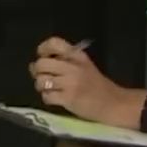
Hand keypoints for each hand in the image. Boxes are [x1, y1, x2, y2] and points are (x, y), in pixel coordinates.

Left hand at [28, 37, 145, 127]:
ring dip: (41, 86)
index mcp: (78, 56)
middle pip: (42, 63)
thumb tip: (33, 65)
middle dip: (37, 71)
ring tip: (49, 89)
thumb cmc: (96, 85)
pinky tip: (55, 99)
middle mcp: (73, 67)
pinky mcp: (69, 99)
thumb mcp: (83, 66)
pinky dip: (47, 98)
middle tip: (44, 77)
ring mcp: (71, 83)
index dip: (42, 49)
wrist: (113, 103)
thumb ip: (61, 62)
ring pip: (41, 81)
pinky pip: (47, 96)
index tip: (43, 57)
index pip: (54, 43)